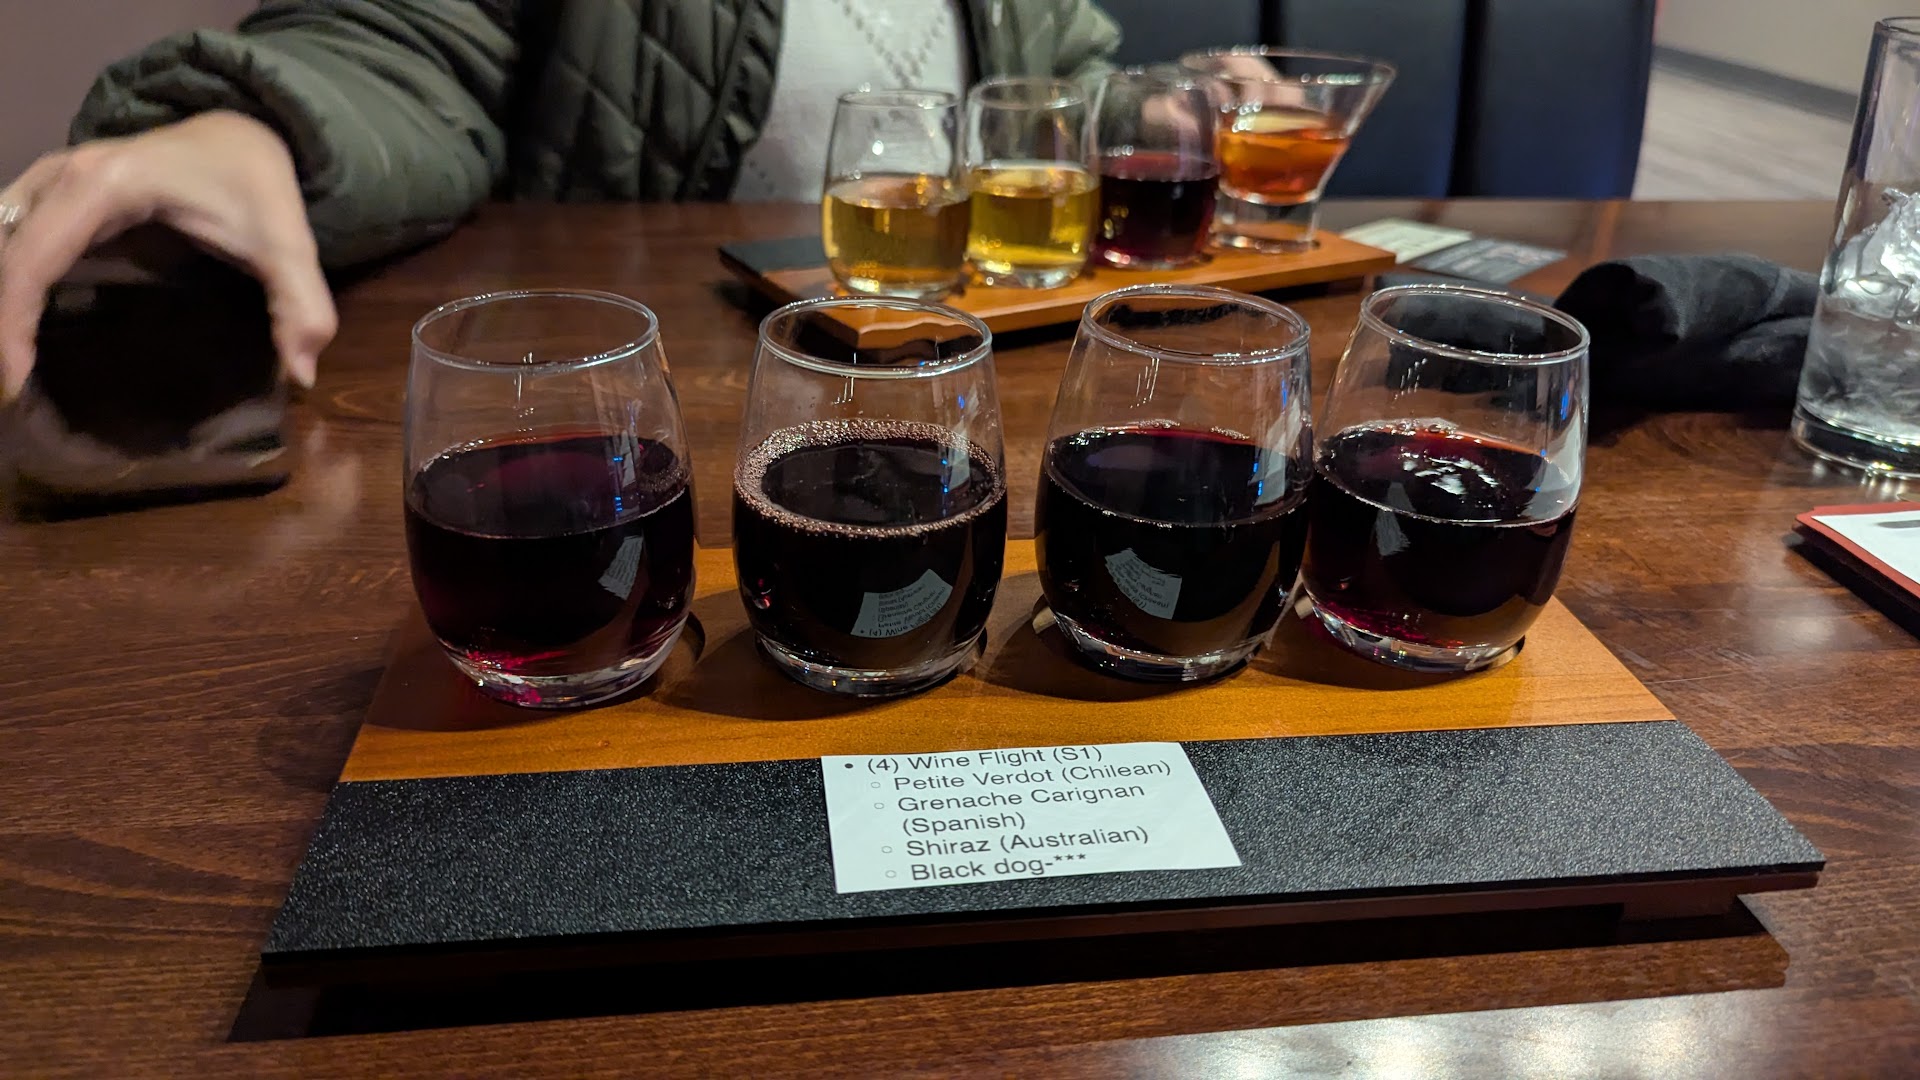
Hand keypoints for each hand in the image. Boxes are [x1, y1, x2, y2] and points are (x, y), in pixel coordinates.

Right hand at [0, 111, 334, 399]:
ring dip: (3, 298)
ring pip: (1, 241)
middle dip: (1, 321)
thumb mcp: (286, 242)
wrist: (243, 131)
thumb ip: (301, 304)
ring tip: (13, 359)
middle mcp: (63, 175)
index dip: (12, 323)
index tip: (14, 381)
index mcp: (104, 186)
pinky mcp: (56, 192)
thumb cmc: (256, 182)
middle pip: (3, 254)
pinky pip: (14, 236)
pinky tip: (21, 325)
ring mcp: (53, 179)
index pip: (31, 261)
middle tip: (9, 387)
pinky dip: (12, 279)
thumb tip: (302, 374)